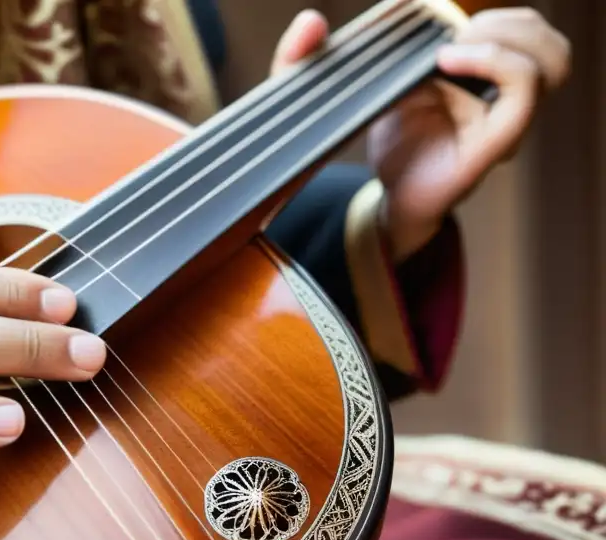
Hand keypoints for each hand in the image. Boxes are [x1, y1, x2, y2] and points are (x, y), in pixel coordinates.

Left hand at [271, 7, 570, 259]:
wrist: (386, 201)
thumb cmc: (384, 143)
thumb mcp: (350, 91)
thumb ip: (317, 60)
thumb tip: (310, 20)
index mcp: (481, 69)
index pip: (510, 20)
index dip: (474, 4)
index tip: (414, 8)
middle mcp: (500, 90)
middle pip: (540, 33)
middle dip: (504, 18)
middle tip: (444, 31)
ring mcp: (502, 116)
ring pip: (549, 59)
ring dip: (506, 37)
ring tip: (451, 45)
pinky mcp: (494, 143)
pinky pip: (523, 95)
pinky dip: (494, 65)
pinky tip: (446, 61)